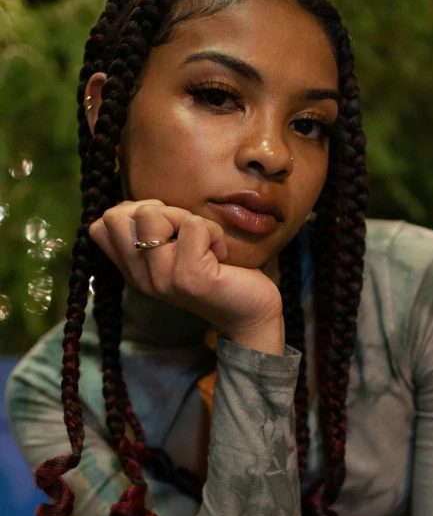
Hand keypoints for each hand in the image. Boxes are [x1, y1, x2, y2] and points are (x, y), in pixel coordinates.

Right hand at [88, 200, 282, 334]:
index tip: (164, 227)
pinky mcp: (189, 277)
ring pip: (152, 214)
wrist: (249, 313)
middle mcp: (141, 277)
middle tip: (184, 232)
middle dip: (157, 210)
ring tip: (204, 244)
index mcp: (133, 270)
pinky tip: (221, 255)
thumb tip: (143, 202)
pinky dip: (214, 232)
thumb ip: (152, 232)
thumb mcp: (174, 251)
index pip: (99, 227)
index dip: (131, 212)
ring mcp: (162, 279)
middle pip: (117, 216)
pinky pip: (194, 225)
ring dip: (186, 218)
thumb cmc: (217, 274)